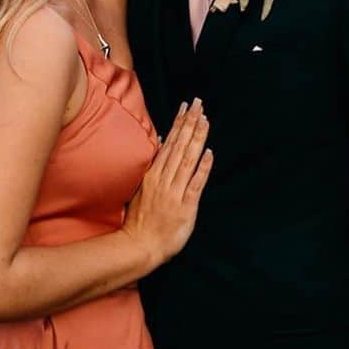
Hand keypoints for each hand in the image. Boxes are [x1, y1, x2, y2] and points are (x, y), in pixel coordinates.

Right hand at [121, 98, 212, 267]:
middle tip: (198, 103)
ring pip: (187, 160)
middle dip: (189, 123)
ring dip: (196, 138)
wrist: (139, 246)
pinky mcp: (185, 206)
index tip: (186, 106)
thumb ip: (154, 166)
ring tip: (204, 119)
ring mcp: (174, 192)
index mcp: (154, 175)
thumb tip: (164, 144)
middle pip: (179, 146)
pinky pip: (195, 183)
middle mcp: (164, 180)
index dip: (179, 124)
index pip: (170, 143)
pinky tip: (209, 152)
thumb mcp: (142, 189)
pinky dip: (202, 168)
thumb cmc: (141, 221)